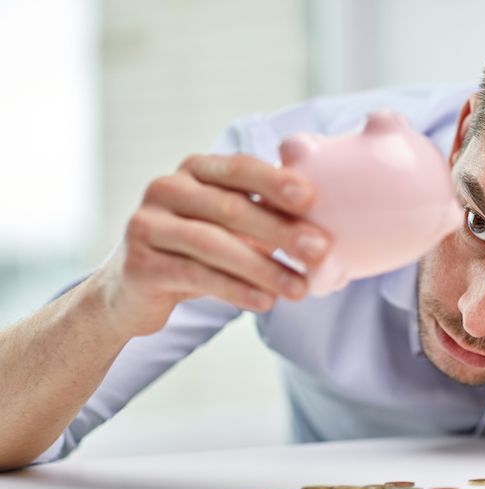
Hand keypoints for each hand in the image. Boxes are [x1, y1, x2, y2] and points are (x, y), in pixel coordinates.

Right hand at [95, 153, 330, 336]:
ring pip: (214, 245)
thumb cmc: (199, 251)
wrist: (133, 291)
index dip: (275, 181)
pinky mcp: (140, 264)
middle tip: (320, 252)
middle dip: (281, 231)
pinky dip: (236, 290)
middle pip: (231, 209)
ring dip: (263, 268)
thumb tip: (329, 221)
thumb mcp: (232, 227)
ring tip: (299, 289)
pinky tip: (266, 302)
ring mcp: (147, 224)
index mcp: (195, 170)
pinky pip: (196, 276)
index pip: (239, 169)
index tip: (311, 198)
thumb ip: (268, 213)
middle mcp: (166, 188)